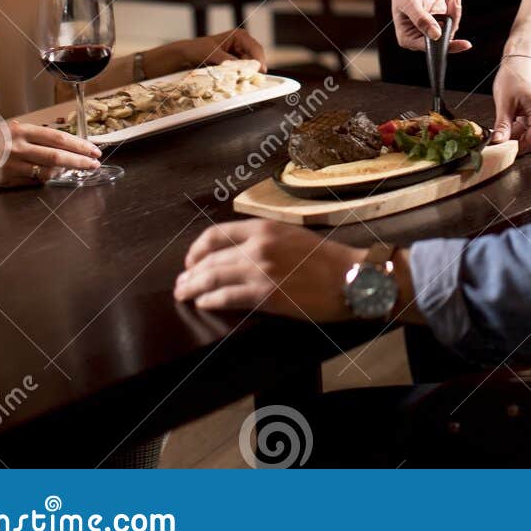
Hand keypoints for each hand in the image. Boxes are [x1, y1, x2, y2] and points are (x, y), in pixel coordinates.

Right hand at [0, 120, 102, 187]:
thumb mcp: (15, 130)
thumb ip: (37, 137)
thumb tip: (66, 144)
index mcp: (23, 130)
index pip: (58, 138)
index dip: (78, 145)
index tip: (94, 150)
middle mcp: (19, 146)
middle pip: (56, 156)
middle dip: (79, 161)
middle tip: (95, 164)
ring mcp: (12, 165)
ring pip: (46, 171)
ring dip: (65, 172)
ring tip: (77, 170)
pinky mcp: (7, 179)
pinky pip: (33, 181)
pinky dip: (47, 179)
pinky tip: (56, 177)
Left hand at [146, 27, 268, 76]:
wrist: (186, 56)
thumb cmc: (197, 49)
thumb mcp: (211, 53)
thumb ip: (225, 59)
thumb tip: (237, 66)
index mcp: (239, 36)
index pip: (255, 48)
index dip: (259, 59)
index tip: (260, 70)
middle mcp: (242, 45)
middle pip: (255, 59)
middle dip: (253, 69)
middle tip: (251, 80)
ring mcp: (239, 56)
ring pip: (249, 68)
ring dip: (246, 75)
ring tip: (240, 82)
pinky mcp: (235, 66)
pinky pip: (242, 73)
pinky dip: (240, 78)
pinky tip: (235, 82)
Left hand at [174, 219, 362, 321]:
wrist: (350, 277)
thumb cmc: (326, 260)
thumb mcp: (291, 236)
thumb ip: (264, 241)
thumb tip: (237, 254)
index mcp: (264, 227)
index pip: (216, 234)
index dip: (197, 248)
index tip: (190, 259)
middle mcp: (258, 245)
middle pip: (210, 257)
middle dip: (190, 272)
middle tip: (180, 283)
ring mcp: (261, 269)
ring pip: (213, 276)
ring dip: (193, 287)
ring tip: (184, 294)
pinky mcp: (266, 294)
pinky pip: (227, 297)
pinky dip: (210, 301)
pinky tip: (203, 304)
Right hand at [389, 0, 469, 53]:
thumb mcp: (410, 3)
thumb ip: (422, 19)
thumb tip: (436, 35)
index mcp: (408, 38)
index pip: (430, 48)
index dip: (446, 46)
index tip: (463, 44)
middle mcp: (421, 36)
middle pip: (444, 38)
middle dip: (452, 20)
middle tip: (454, 2)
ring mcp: (433, 28)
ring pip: (451, 27)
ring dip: (454, 11)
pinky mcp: (441, 19)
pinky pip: (453, 18)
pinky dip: (454, 6)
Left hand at [491, 56, 530, 152]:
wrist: (521, 59)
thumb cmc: (514, 75)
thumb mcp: (504, 103)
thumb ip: (502, 126)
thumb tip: (497, 144)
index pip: (530, 143)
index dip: (513, 148)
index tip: (498, 150)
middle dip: (513, 139)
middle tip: (497, 135)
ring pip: (529, 134)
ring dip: (515, 132)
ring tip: (503, 122)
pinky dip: (519, 126)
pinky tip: (510, 117)